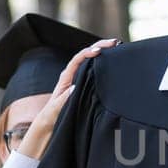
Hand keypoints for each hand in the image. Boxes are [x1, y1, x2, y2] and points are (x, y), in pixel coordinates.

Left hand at [19, 39, 117, 158]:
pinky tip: (114, 62)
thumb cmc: (52, 116)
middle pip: (86, 55)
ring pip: (91, 61)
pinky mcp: (84, 84)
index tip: (99, 51)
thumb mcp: (56, 109)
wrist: (50, 124)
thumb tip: (74, 87)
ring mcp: (79, 79)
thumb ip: (64, 99)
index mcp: (65, 77)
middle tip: (115, 43)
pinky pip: (94, 71)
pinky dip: (104, 64)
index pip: (77, 60)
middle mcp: (72, 75)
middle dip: (100, 46)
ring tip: (118, 48)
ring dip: (104, 53)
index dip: (88, 53)